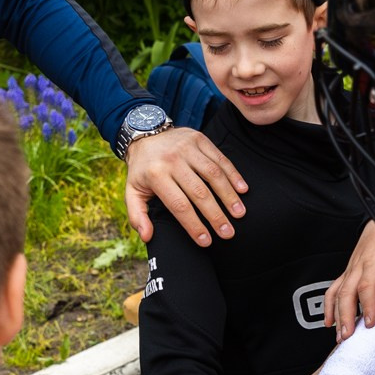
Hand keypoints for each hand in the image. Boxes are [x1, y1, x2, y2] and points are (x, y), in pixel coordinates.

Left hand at [125, 126, 246, 244]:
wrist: (145, 133)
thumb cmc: (143, 169)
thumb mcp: (132, 191)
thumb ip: (136, 215)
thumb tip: (147, 236)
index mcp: (155, 175)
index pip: (179, 205)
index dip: (194, 225)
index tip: (206, 241)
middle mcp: (173, 160)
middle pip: (199, 192)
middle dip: (216, 215)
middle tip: (228, 233)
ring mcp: (188, 148)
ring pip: (213, 175)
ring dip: (228, 195)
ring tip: (239, 213)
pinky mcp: (200, 139)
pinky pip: (220, 158)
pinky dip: (233, 174)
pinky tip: (242, 189)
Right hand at [323, 219, 374, 337]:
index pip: (367, 286)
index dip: (368, 305)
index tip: (370, 323)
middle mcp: (359, 267)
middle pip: (347, 293)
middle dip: (345, 316)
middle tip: (347, 336)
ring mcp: (350, 269)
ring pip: (337, 293)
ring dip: (335, 315)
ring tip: (338, 335)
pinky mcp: (347, 271)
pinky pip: (333, 289)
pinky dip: (329, 306)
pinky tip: (329, 321)